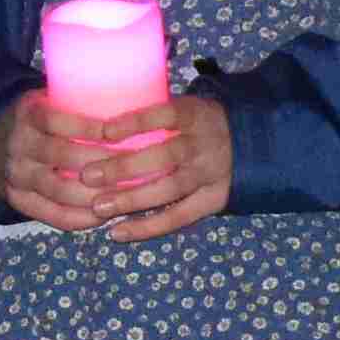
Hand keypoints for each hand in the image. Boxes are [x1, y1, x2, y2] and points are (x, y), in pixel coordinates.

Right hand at [0, 94, 197, 235]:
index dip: (90, 128)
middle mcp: (19, 144)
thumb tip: (135, 94)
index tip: (119, 133)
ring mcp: (17, 175)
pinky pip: (52, 215)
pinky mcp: (19, 201)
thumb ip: (77, 99)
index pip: (59, 120)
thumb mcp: (47, 99)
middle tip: (136, 167)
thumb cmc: (38, 120)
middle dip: (102, 164)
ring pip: (60, 190)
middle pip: (63, 156)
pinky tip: (104, 216)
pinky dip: (80, 219)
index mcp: (29, 113)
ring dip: (96, 195)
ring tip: (126, 195)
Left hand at [94, 98, 234, 242]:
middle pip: (165, 157)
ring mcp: (209, 176)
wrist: (250, 144)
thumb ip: (154, 114)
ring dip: (131, 200)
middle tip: (89, 175)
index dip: (136, 122)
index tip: (105, 131)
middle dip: (125, 168)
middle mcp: (204, 145)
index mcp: (196, 115)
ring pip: (169, 190)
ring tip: (98, 206)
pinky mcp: (212, 201)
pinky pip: (178, 218)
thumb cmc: (199, 124)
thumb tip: (97, 122)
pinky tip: (117, 232)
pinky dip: (147, 227)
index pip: (166, 114)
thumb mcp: (186, 107)